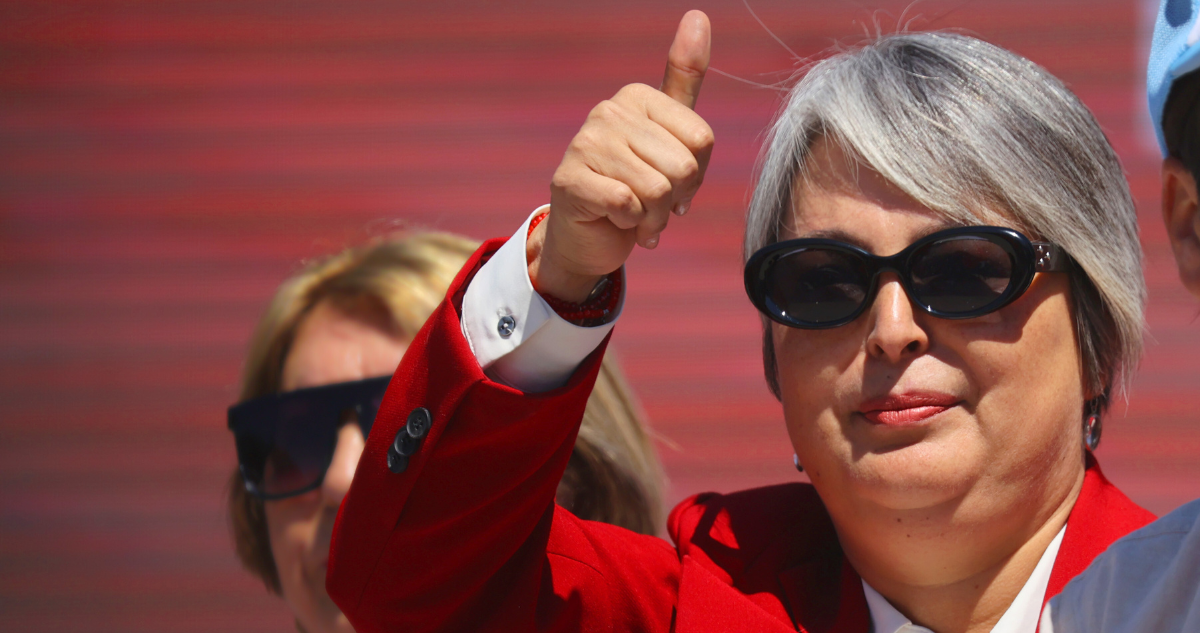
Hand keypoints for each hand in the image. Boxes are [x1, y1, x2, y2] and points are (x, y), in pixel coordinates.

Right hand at [530, 10, 713, 301]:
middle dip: (674, 199)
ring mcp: (584, 144)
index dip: (695, 175)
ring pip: (656, 189)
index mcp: (636, 97)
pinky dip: (629, 224)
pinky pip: (628, 204)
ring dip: (653, 217)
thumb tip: (698, 15)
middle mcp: (608, 112)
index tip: (671, 181)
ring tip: (635, 214)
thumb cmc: (634, 186)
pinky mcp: (570, 181)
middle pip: (682, 166)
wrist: (587, 236)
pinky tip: (615, 219)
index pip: (701, 140)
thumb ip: (684, 81)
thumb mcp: (668, 136)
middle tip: (651, 204)